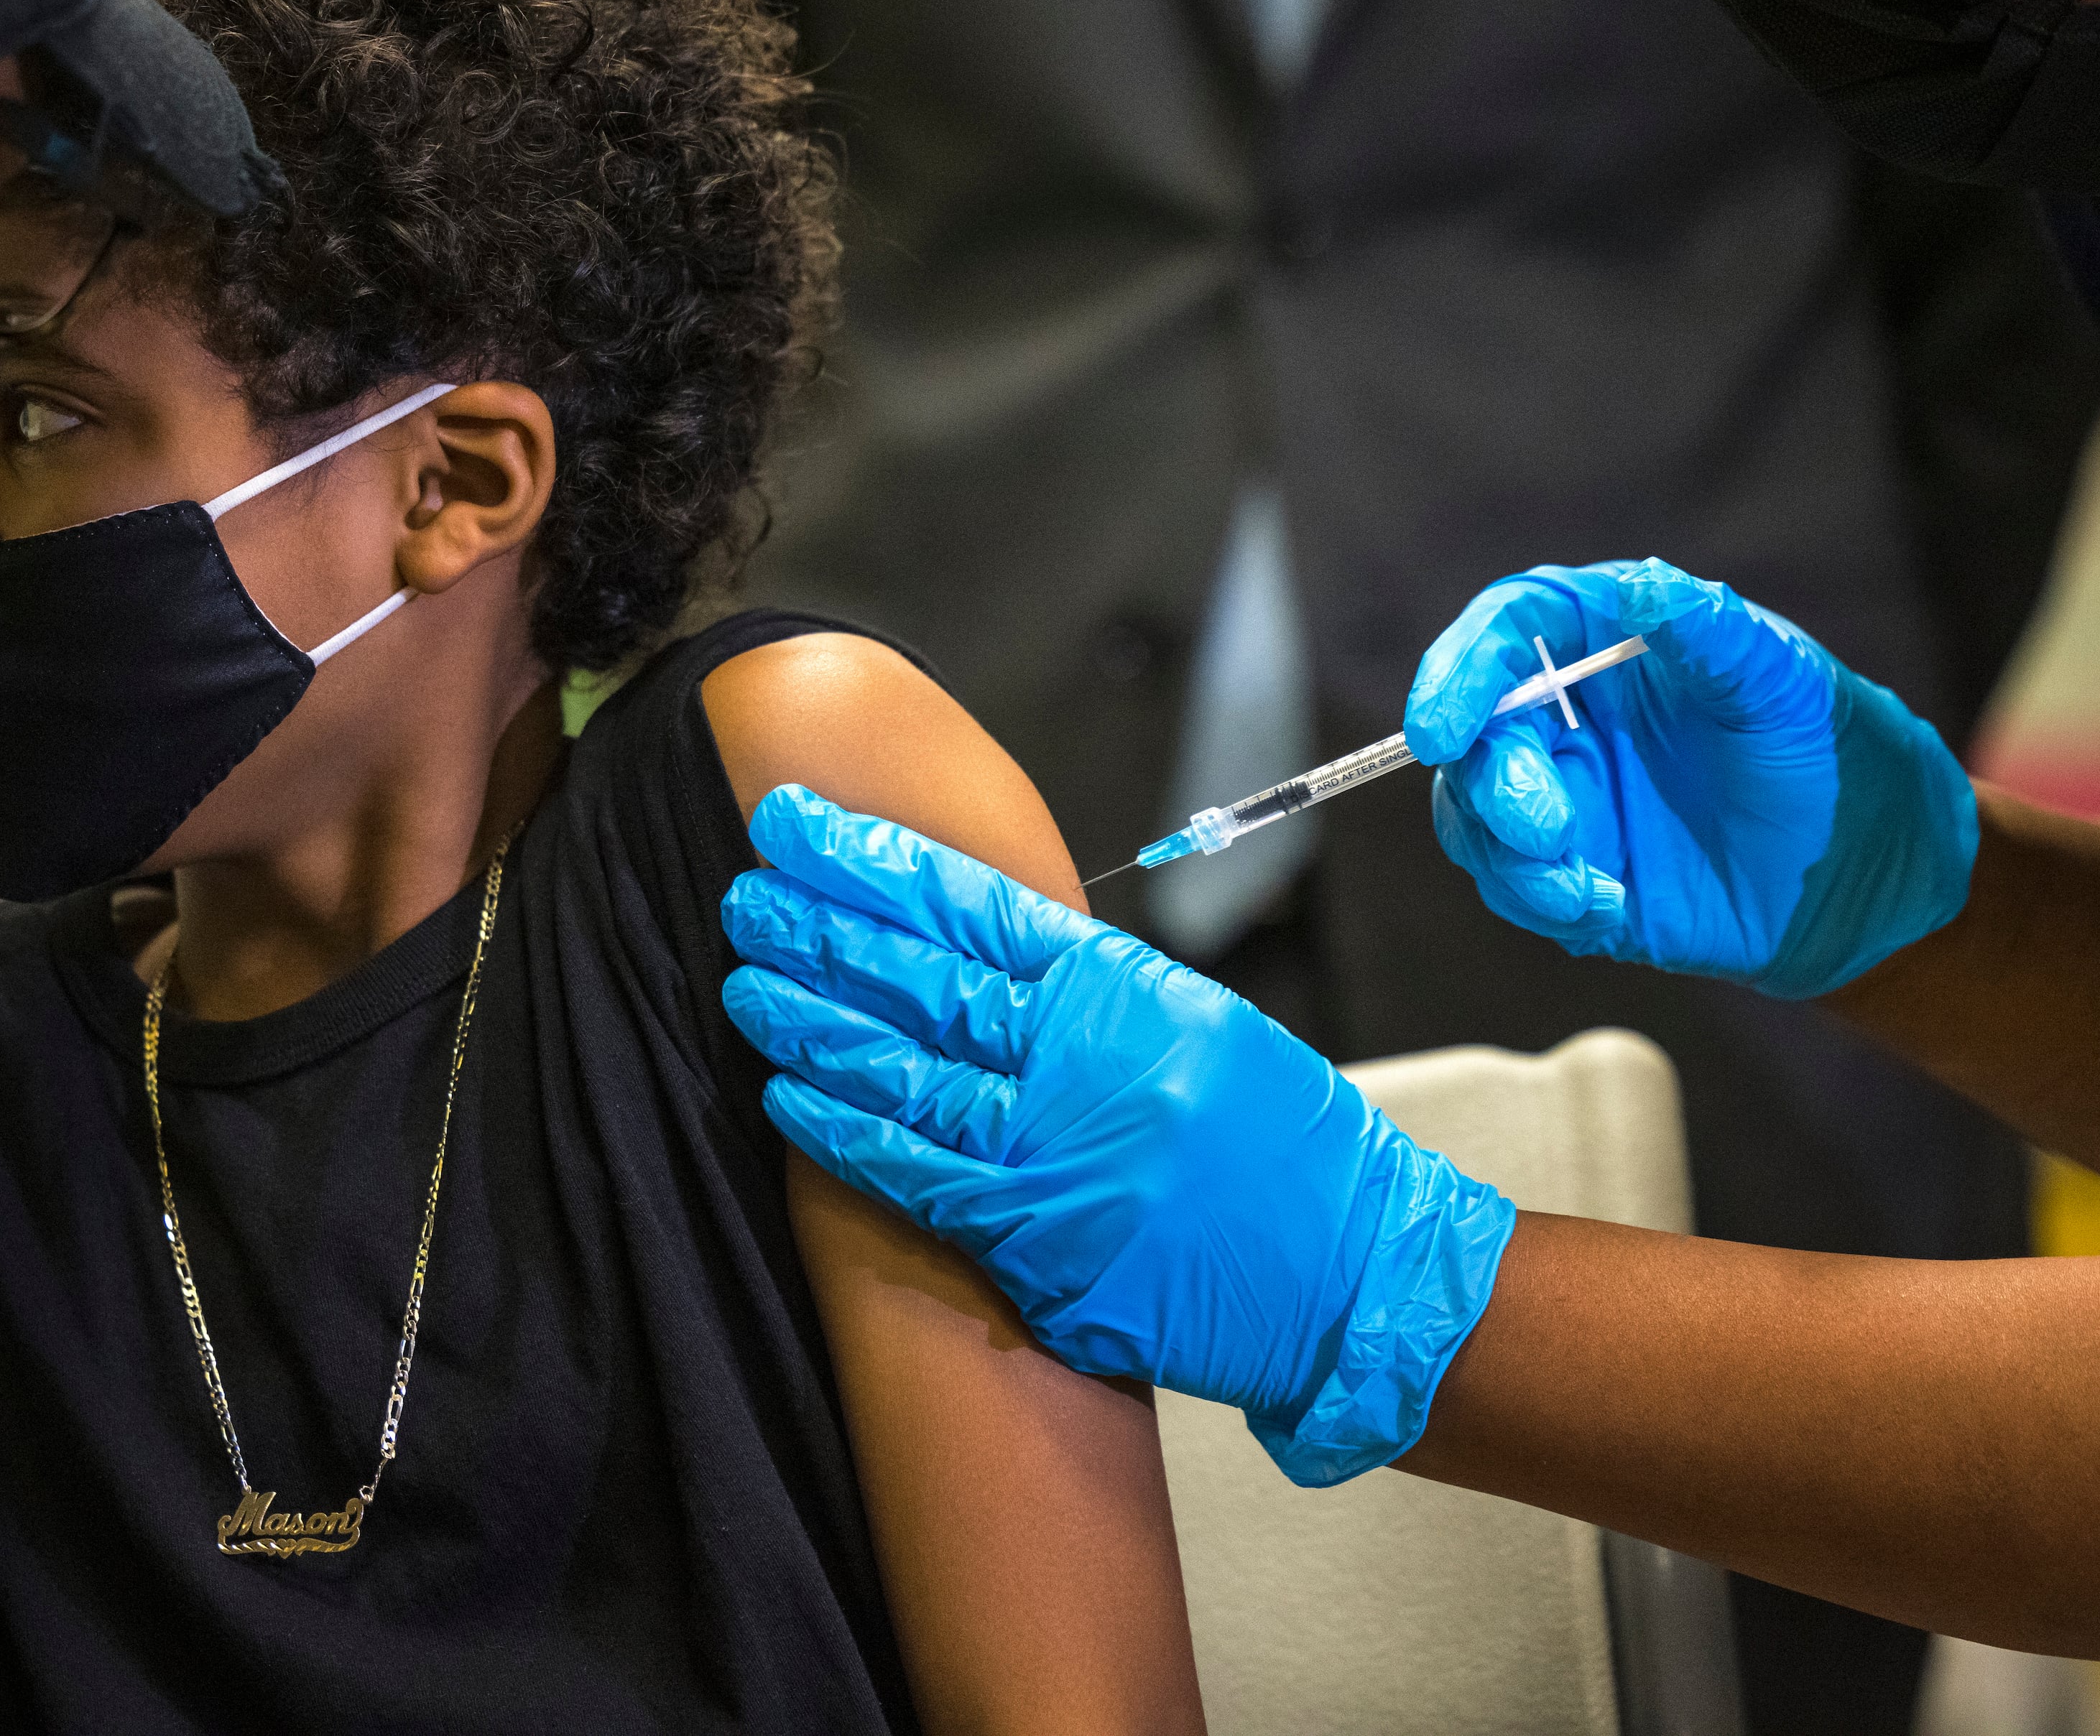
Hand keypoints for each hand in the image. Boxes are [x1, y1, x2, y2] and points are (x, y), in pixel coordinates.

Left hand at [721, 787, 1513, 1485]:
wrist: (1353, 1274)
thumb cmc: (1283, 1149)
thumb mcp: (1199, 1028)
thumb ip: (1090, 992)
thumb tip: (981, 953)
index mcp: (1121, 989)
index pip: (970, 903)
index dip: (874, 860)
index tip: (801, 825)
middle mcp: (1080, 1057)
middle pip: (922, 975)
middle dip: (823, 927)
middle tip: (747, 888)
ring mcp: (1054, 1147)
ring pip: (902, 1065)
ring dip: (812, 1020)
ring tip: (746, 978)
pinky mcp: (1037, 1235)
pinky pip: (916, 1171)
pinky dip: (844, 1130)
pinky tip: (785, 1092)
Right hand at [1404, 558, 1977, 998]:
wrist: (1871, 871)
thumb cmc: (1832, 751)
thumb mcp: (1782, 679)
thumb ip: (1705, 630)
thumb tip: (1636, 588)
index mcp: (1608, 643)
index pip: (1507, 632)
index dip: (1458, 672)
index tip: (1441, 729)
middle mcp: (1570, 714)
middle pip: (1473, 732)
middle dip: (1490, 783)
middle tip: (1548, 828)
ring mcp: (1568, 794)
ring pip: (1476, 814)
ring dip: (1509, 856)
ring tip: (1585, 889)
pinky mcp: (1576, 870)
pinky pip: (1517, 885)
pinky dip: (1541, 901)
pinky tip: (1605, 908)